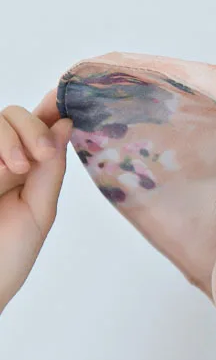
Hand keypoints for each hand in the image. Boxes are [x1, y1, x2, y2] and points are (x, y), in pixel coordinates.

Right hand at [0, 89, 72, 310]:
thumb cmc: (8, 254)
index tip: (63, 105)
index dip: (48, 111)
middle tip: (41, 156)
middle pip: (11, 114)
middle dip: (31, 127)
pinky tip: (2, 168)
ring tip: (16, 168)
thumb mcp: (39, 210)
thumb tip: (66, 124)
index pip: (36, 126)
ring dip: (9, 136)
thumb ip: (51, 169)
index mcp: (22, 167)